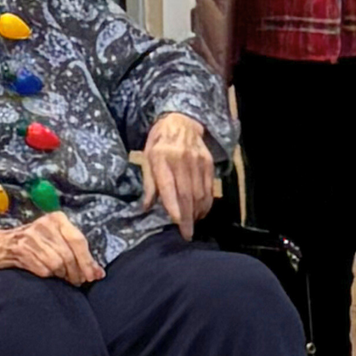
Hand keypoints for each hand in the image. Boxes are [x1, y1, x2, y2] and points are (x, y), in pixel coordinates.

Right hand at [0, 211, 103, 283]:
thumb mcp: (54, 239)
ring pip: (57, 263)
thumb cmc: (32, 244)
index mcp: (57, 219)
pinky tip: (47, 275)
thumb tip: (98, 273)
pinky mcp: (21, 249)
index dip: (88, 261)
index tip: (95, 276)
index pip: (79, 240)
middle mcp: (45, 224)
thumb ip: (75, 252)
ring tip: (63, 279)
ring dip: (62, 276)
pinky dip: (47, 275)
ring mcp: (32, 236)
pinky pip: (43, 269)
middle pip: (69, 254)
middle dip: (76, 272)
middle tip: (78, 282)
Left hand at [140, 113, 215, 238]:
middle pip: (186, 193)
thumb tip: (146, 208)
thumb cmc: (160, 141)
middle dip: (187, 217)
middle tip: (187, 235)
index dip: (173, 205)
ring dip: (196, 213)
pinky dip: (206, 203)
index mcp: (161, 157)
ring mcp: (197, 161)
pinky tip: (201, 212)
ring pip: (199, 193)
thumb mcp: (147, 157)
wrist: (181, 121)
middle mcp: (181, 159)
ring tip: (192, 224)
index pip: (169, 185)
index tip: (176, 222)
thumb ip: (149, 183)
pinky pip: (209, 188)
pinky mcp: (208, 163)